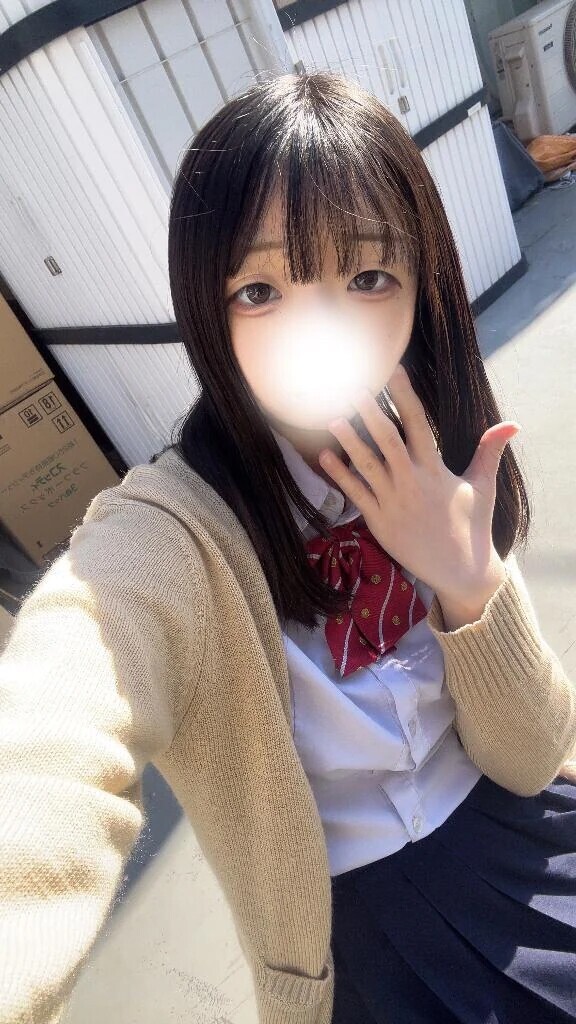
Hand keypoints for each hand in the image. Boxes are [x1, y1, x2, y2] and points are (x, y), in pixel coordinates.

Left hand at [318, 364, 520, 602]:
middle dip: (370, 414)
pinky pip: (356, 494)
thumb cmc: (472, 525)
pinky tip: (325, 456)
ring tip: (332, 419)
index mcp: (436, 470)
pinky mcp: (379, 522)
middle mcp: (412, 483)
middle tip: (353, 389)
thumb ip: (489, 451)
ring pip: (367, 466)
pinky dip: (340, 475)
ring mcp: (393, 503)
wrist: (460, 571)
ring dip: (349, 442)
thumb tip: (511, 424)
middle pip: (387, 441)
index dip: (405, 397)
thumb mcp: (482, 486)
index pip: (419, 425)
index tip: (394, 372)